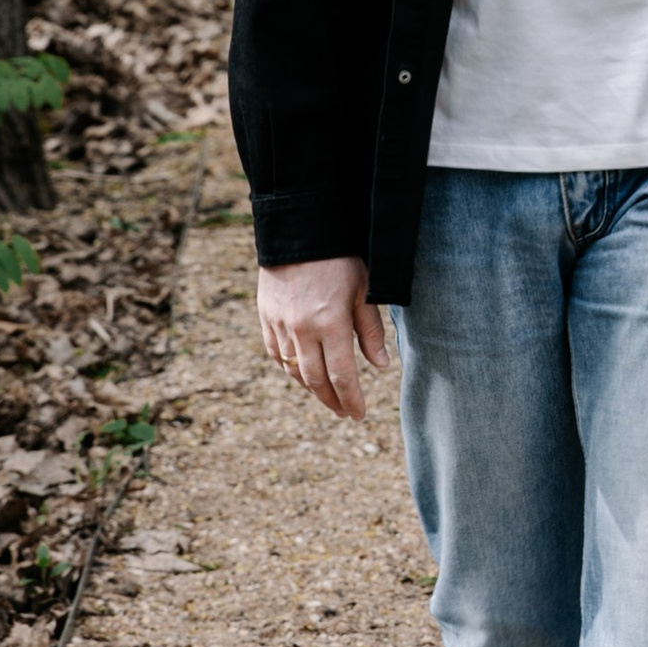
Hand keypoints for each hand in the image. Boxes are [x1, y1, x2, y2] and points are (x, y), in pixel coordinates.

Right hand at [259, 255, 388, 420]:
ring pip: (293, 370)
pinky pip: (276, 353)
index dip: (351, 399)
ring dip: (311, 388)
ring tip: (326, 396)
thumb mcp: (364, 290)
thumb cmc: (339, 258)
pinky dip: (289, 368)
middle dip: (331, 401)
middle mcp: (302, 330)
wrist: (297, 232)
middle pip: (315, 380)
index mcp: (330, 324)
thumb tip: (380, 366)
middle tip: (344, 413)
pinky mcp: (266, 317)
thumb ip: (370, 330)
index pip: (342, 376)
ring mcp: (280, 325)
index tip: (359, 414)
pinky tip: (301, 373)